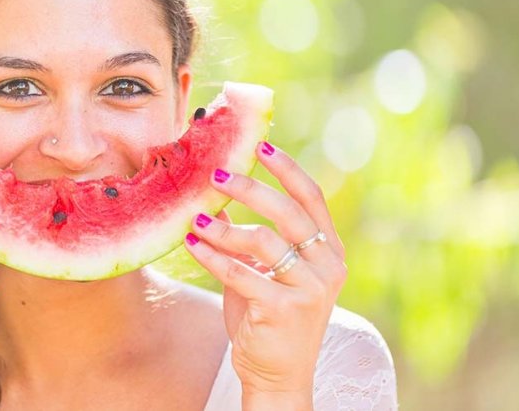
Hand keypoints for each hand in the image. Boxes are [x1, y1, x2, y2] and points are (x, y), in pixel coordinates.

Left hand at [184, 141, 346, 400]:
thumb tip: (219, 197)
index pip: (312, 198)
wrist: (276, 374)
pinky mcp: (285, 310)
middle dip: (251, 189)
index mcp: (327, 251)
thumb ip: (251, 236)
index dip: (287, 169)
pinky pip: (241, 273)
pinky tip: (191, 244)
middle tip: (216, 176)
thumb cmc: (265, 315)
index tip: (260, 144)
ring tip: (194, 220)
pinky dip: (212, 256)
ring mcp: (310, 290)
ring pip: (262, 241)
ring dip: (222, 228)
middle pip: (289, 212)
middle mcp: (327, 267)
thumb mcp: (263, 270)